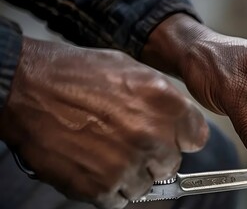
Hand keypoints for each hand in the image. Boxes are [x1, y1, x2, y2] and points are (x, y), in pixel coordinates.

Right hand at [0, 38, 207, 208]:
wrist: (28, 89)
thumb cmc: (78, 75)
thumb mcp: (132, 70)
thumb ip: (163, 100)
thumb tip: (178, 122)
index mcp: (165, 103)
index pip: (196, 138)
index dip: (181, 138)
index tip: (171, 138)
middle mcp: (151, 135)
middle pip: (171, 164)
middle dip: (154, 156)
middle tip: (129, 141)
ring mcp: (127, 164)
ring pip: (145, 184)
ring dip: (130, 173)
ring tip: (106, 150)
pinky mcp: (101, 187)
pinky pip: (119, 198)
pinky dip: (108, 186)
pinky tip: (92, 162)